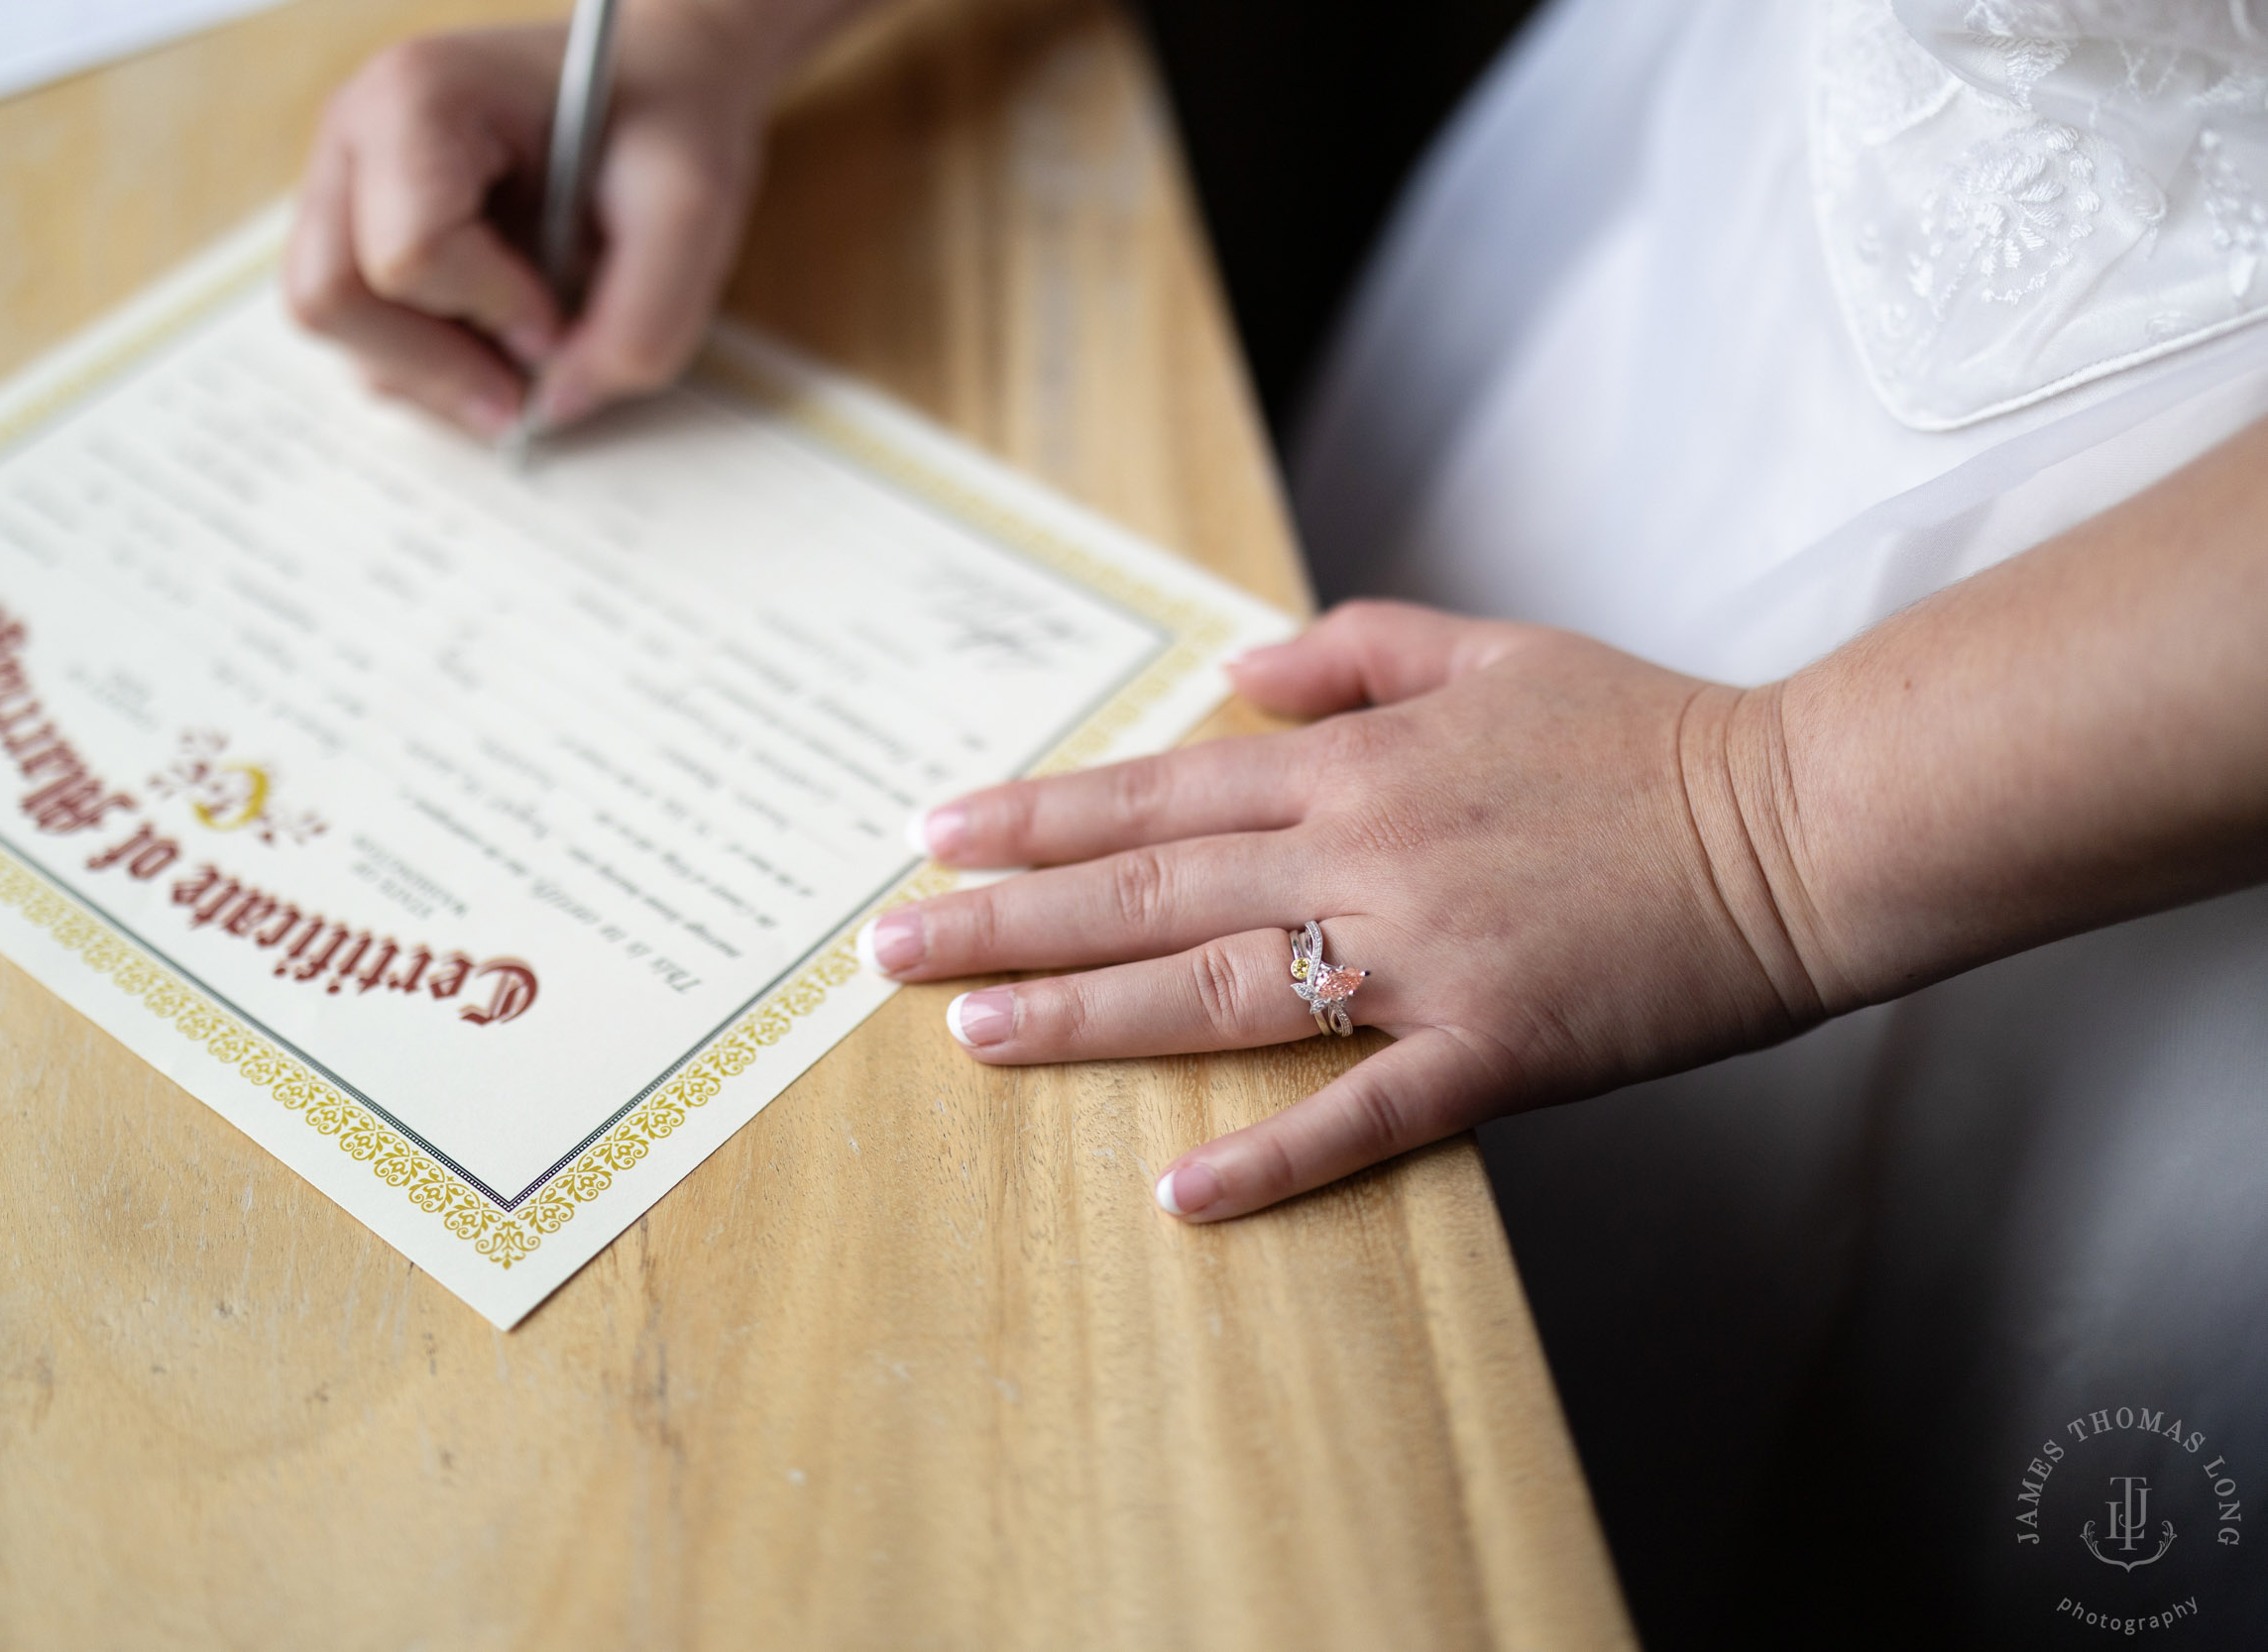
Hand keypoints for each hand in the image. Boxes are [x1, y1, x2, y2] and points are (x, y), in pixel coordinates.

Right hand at [282, 11, 788, 439]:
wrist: (652, 84)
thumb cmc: (662, 121)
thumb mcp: (691, 210)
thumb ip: (642, 321)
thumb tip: (555, 407)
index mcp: (419, 99)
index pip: (408, 255)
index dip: (492, 311)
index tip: (558, 317)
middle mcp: (355, 135)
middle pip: (333, 298)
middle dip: (434, 365)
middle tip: (522, 391)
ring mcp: (345, 184)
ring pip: (334, 323)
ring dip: (428, 373)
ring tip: (518, 364)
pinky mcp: (358, 229)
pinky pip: (359, 330)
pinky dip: (424, 365)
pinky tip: (495, 348)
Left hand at [856, 601, 1826, 1221]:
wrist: (1803, 819)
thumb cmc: (1645, 733)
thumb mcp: (1492, 651)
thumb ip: (1355, 653)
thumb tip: (1236, 671)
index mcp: (1358, 763)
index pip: (1158, 791)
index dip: (1037, 815)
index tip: (934, 835)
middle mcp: (1365, 854)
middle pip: (1149, 890)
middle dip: (1004, 920)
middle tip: (886, 953)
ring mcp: (1425, 958)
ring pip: (1218, 990)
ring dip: (1084, 1016)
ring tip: (968, 1039)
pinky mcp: (1498, 1052)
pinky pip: (1366, 1113)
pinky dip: (1274, 1157)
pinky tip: (1180, 1196)